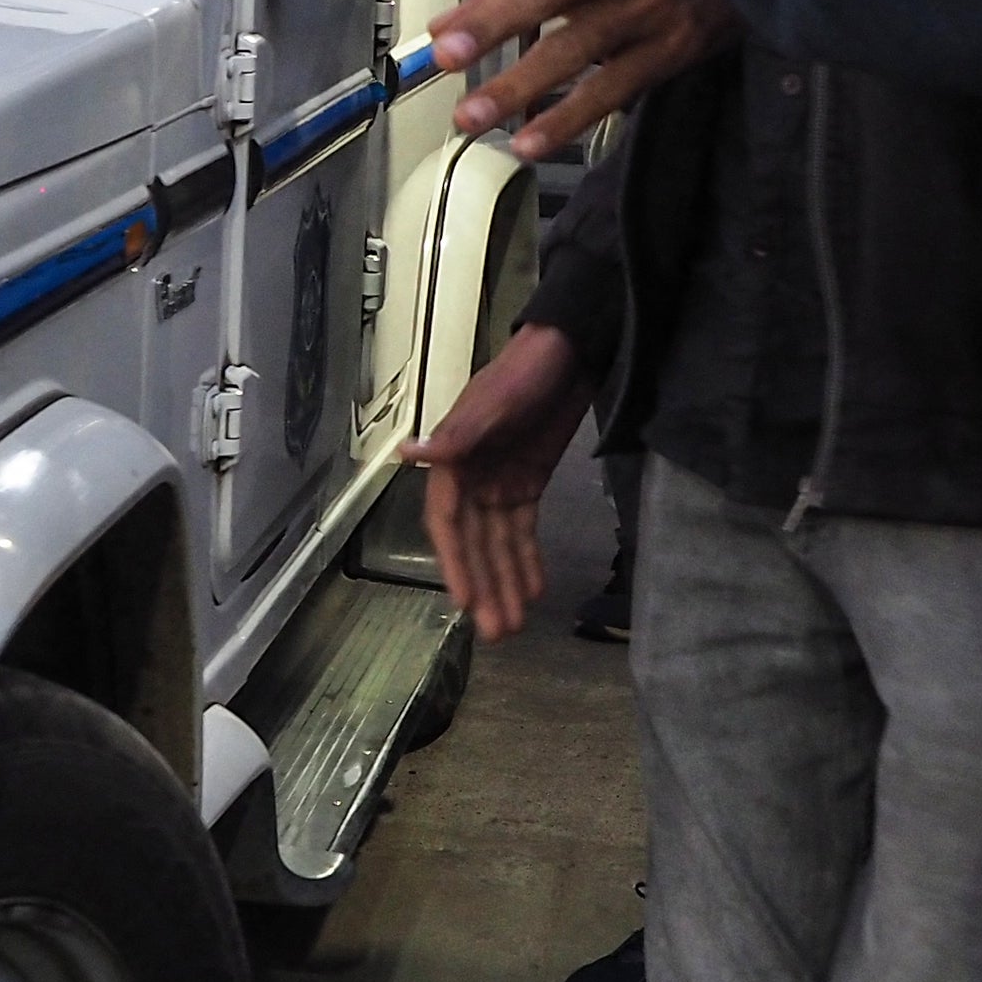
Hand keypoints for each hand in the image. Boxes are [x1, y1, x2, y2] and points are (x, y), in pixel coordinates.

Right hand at [399, 322, 594, 638]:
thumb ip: (458, 434)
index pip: (448, 521)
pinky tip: (534, 590)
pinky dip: (527, 559)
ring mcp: (499, 480)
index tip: (465, 602)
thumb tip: (409, 454)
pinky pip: (522, 529)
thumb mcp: (495, 400)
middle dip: (484, 585)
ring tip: (515, 625)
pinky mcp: (527, 481)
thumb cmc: (528, 370)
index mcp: (455, 458)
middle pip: (474, 542)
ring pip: (499, 543)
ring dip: (505, 581)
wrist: (573, 348)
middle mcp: (471, 475)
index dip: (455, 562)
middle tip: (498, 633)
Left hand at [406, 0, 743, 158]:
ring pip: (569, 52)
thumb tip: (457, 7)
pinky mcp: (665, 50)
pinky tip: (530, 143)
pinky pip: (610, 90)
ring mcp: (638, 11)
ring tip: (471, 116)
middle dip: (489, 24)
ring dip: (517, 86)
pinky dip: (569, 119)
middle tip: (444, 51)